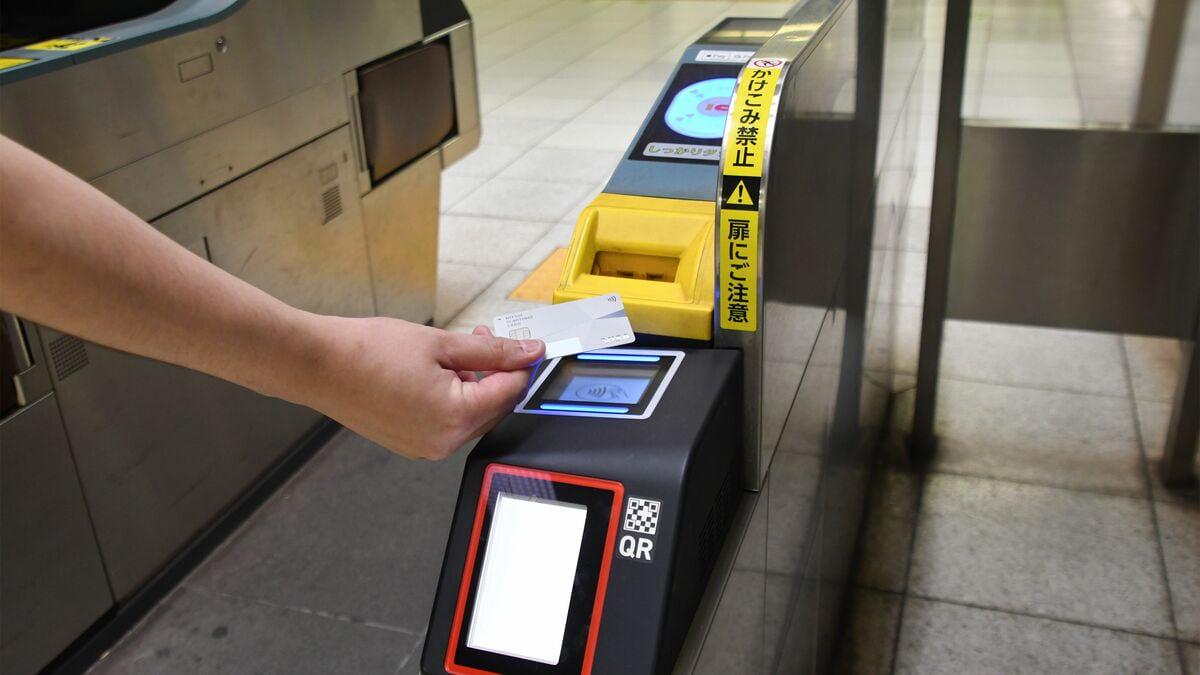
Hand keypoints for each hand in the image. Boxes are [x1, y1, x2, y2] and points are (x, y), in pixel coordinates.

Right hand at [302, 316, 542, 458]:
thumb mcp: (441, 344)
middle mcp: (442, 443)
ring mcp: (424, 447)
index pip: (509, 392)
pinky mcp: (409, 443)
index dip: (519, 364)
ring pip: (469, 415)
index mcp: (454, 418)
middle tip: (482, 339)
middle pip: (492, 408)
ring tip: (453, 352)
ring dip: (472, 384)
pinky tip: (436, 372)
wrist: (318, 364)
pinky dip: (450, 398)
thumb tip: (528, 353)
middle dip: (494, 373)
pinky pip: (445, 422)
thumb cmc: (369, 351)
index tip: (524, 344)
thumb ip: (491, 352)